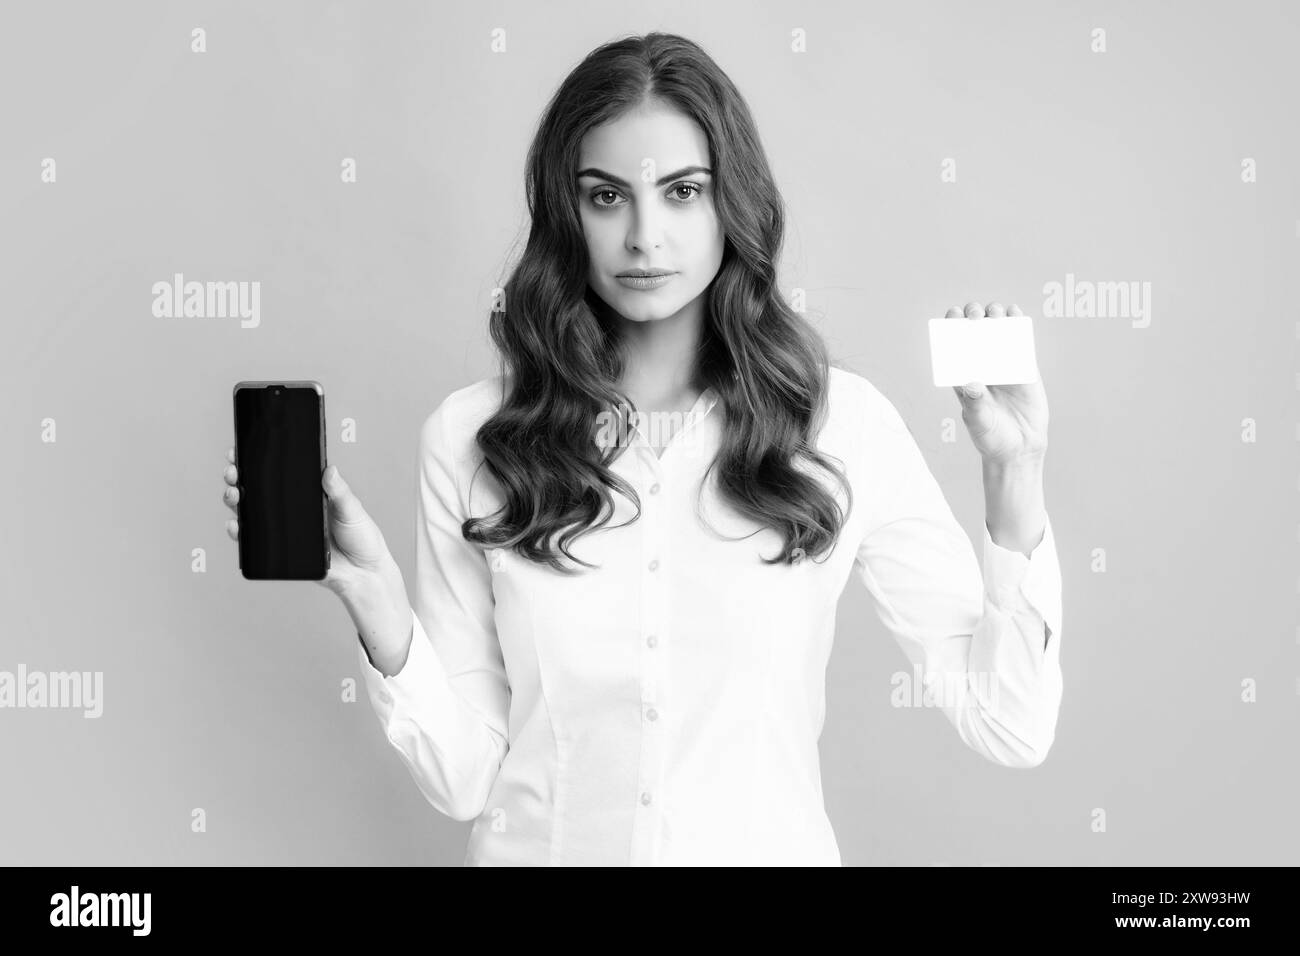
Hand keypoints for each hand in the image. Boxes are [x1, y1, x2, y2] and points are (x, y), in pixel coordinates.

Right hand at [222, 446, 398, 595]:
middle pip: (256, 491)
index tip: (240, 450)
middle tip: (233, 472)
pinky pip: (255, 542)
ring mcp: (283, 530)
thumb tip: (329, 470)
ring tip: (233, 494)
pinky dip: (240, 533)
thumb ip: (340, 492)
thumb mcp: (352, 510)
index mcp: (306, 494)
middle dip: (238, 478)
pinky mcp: (281, 552)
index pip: (277, 474)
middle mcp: (290, 511)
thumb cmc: (361, 537)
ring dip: (235, 502)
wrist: (364, 573)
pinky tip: (235, 525)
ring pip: (250, 513)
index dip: (256, 462)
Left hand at [944, 301, 1048, 466]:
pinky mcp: (1024, 368)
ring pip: (997, 332)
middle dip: (973, 317)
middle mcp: (981, 366)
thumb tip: (971, 383)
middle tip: (975, 316)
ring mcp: (1003, 365)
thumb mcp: (979, 422)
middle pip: (974, 333)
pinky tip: (1015, 313)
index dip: (951, 327)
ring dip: (994, 316)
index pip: (953, 346)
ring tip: (994, 312)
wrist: (1019, 448)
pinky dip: (1017, 325)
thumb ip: (975, 404)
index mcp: (963, 376)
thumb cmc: (991, 437)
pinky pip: (1020, 342)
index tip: (953, 316)